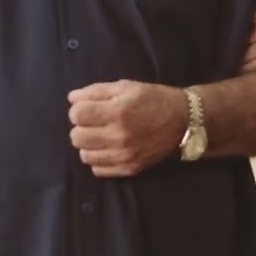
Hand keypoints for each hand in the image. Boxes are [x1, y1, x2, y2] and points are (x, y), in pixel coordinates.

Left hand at [67, 80, 186, 176]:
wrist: (183, 121)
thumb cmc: (153, 99)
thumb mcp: (127, 86)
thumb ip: (96, 91)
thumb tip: (72, 99)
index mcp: (118, 111)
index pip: (77, 115)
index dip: (79, 109)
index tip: (89, 107)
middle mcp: (119, 136)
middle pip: (76, 137)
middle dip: (82, 127)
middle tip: (95, 122)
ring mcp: (124, 155)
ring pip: (85, 155)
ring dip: (89, 144)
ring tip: (102, 135)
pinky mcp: (129, 169)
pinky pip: (98, 169)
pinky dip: (99, 158)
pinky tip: (109, 148)